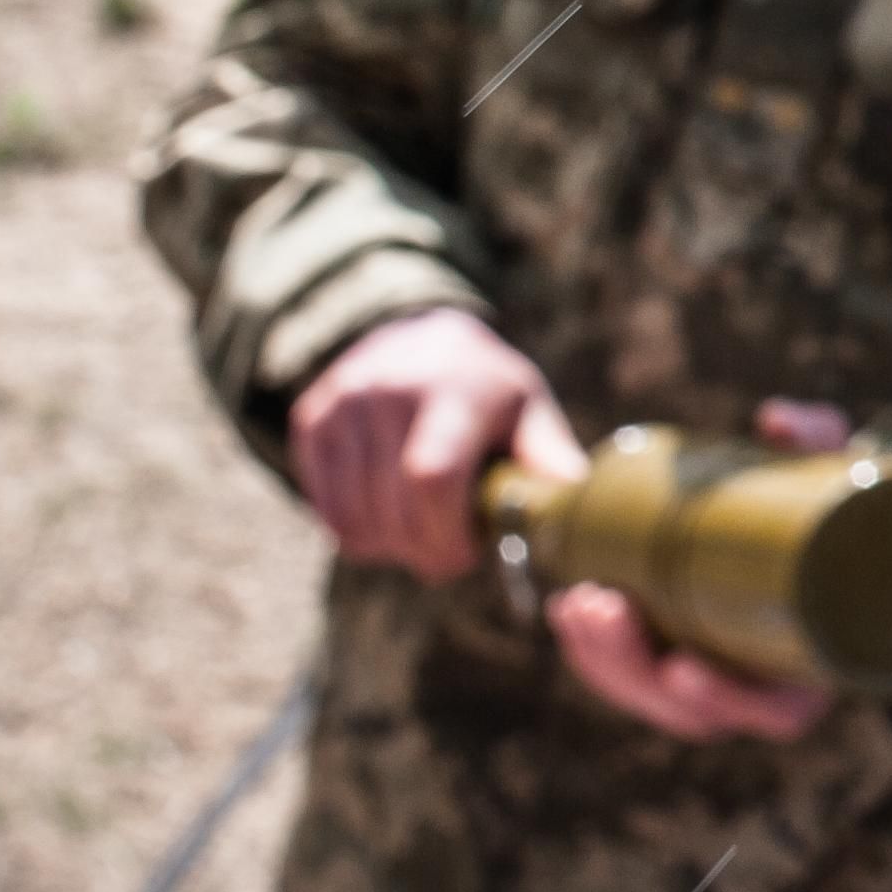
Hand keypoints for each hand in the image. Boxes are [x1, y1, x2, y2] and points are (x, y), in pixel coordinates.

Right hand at [291, 307, 585, 581]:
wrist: (418, 333)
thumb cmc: (487, 389)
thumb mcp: (528, 412)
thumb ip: (549, 463)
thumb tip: (580, 518)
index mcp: (453, 390)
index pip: (431, 479)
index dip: (446, 535)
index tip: (467, 556)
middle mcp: (388, 391)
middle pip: (393, 510)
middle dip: (423, 551)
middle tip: (448, 558)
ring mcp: (342, 404)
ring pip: (355, 519)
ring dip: (391, 548)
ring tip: (422, 534)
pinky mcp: (311, 420)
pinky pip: (326, 510)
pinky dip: (357, 532)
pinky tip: (388, 516)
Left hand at [543, 395, 855, 743]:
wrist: (824, 503)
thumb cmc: (841, 495)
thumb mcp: (841, 462)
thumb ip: (817, 435)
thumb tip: (776, 422)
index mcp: (827, 658)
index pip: (780, 713)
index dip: (729, 700)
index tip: (684, 666)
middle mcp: (775, 682)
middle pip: (697, 713)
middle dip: (634, 671)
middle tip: (601, 606)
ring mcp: (728, 675)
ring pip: (656, 697)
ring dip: (606, 661)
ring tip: (577, 602)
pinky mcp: (689, 654)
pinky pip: (637, 676)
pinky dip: (599, 652)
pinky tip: (570, 610)